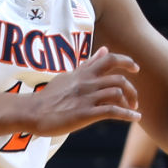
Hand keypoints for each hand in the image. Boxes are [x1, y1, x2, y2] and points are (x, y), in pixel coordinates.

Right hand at [23, 48, 138, 136]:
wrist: (32, 112)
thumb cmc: (50, 96)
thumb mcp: (70, 75)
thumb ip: (89, 64)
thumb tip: (104, 49)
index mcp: (83, 73)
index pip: (110, 59)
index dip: (126, 62)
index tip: (135, 68)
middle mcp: (87, 83)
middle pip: (119, 79)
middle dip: (132, 90)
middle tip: (134, 100)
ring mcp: (86, 98)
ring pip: (117, 93)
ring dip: (130, 103)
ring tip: (132, 111)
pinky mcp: (84, 114)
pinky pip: (112, 111)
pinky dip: (127, 114)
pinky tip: (135, 119)